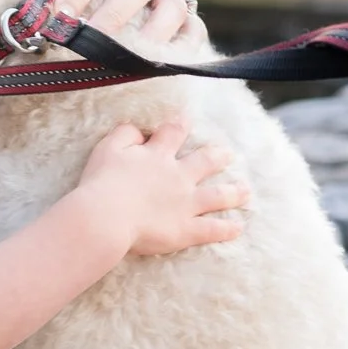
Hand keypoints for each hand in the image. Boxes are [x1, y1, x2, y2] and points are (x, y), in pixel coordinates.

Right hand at [79, 121, 250, 258]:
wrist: (106, 217)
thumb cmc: (102, 183)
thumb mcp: (108, 148)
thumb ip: (125, 135)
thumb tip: (140, 132)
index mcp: (158, 156)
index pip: (174, 133)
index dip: (181, 124)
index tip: (188, 119)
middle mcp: (178, 176)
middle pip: (205, 161)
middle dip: (219, 156)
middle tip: (229, 154)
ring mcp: (186, 204)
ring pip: (217, 195)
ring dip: (234, 192)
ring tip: (245, 190)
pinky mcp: (186, 229)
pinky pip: (212, 229)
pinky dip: (226, 229)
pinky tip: (237, 228)